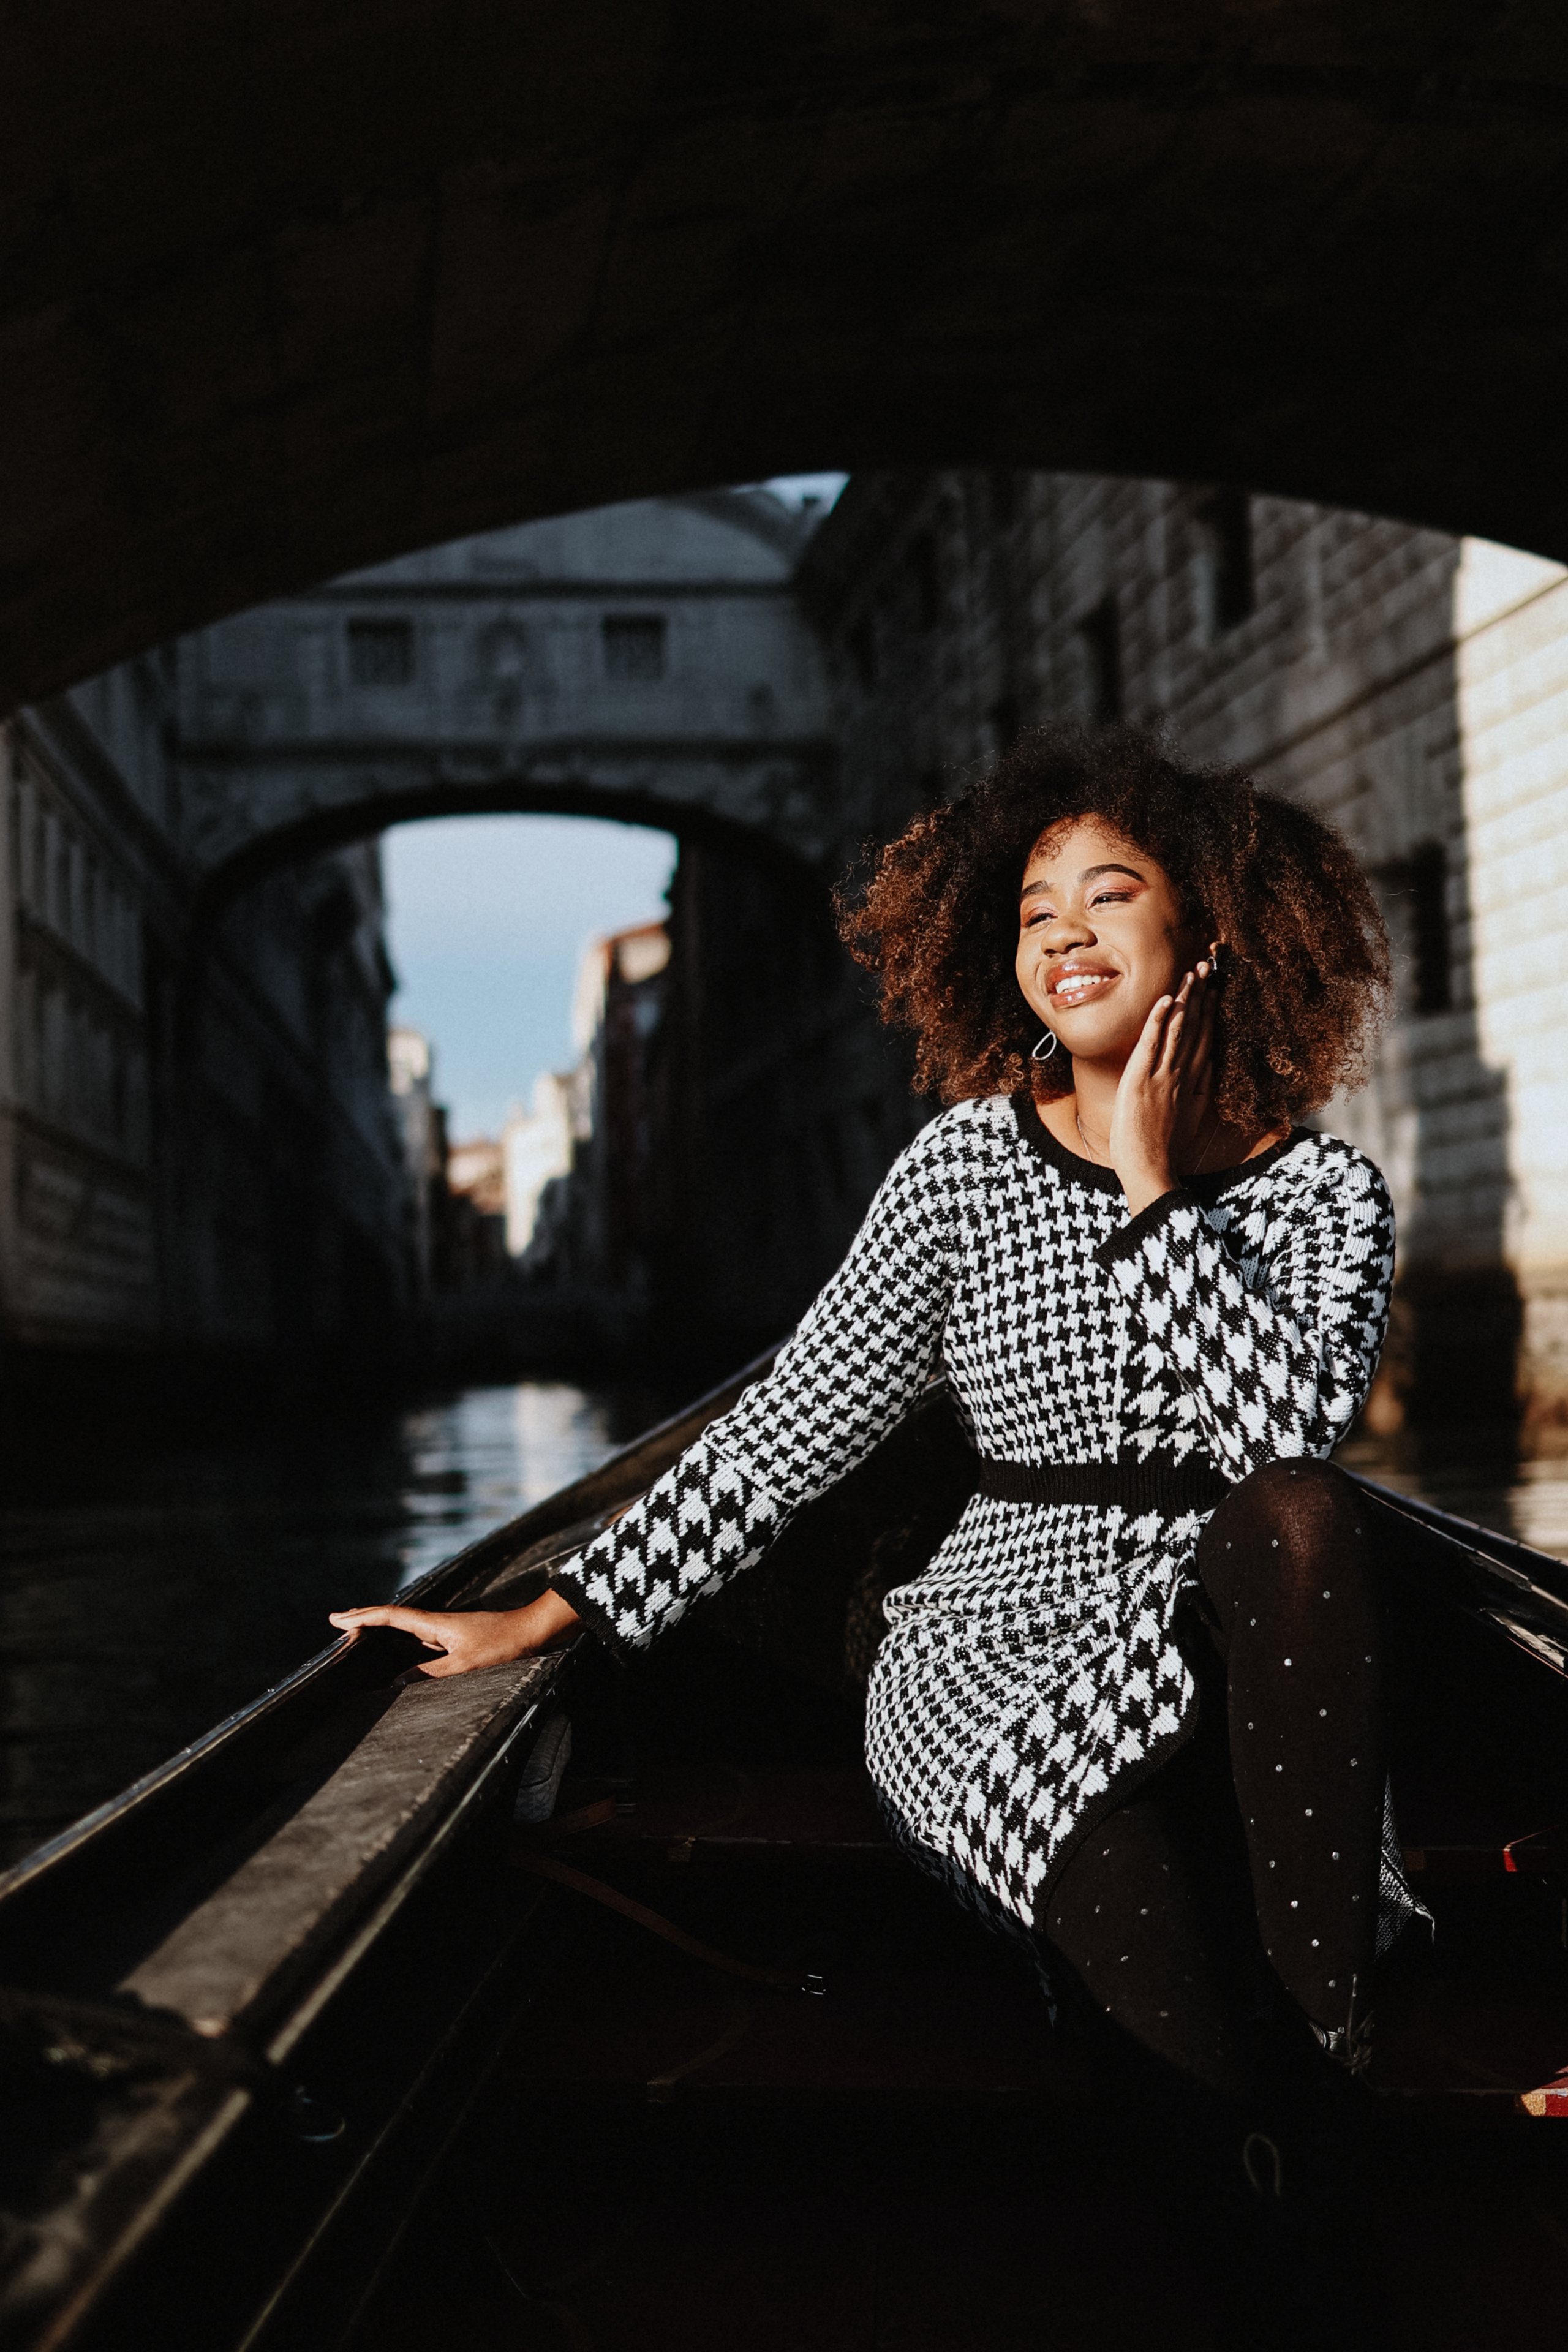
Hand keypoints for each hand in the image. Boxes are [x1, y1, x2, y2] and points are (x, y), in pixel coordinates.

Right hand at [327, 1587, 580, 1677]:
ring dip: (381, 1630)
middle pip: (392, 1618)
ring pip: (405, 1628)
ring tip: (359, 1635)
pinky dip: (401, 1642)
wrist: (535, 1631)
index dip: (362, 1618)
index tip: (337, 1620)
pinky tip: (398, 1652)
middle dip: (364, 1620)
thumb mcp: (466, 1665)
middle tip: (338, 1623)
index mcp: (434, 1624)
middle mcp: (437, 1624)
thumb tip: (394, 1683)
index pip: (390, 1617)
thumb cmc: (503, 1646)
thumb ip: (429, 1674)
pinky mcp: (457, 1640)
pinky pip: (419, 1639)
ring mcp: (446, 1631)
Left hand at [1108, 959, 1216, 1214]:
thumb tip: (1207, 1067)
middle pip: (1195, 1027)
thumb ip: (1199, 1089)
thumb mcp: (1190, 1116)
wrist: (1150, 1170)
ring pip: (1177, 1031)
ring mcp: (1162, 1077)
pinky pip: (1151, 1046)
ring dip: (1185, 1000)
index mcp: (1191, 1082)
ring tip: (1192, 972)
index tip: (1215, 986)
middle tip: (1207, 965)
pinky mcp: (1140, 1081)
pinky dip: (1158, 1022)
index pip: (1204, 1038)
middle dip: (1202, 995)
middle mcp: (1180, 1075)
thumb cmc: (1165, 1149)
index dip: (1210, 1010)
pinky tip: (1166, 1001)